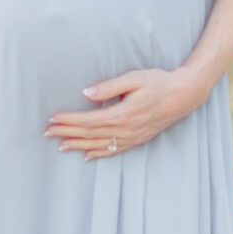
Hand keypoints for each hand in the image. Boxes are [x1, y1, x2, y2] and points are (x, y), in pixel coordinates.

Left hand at [45, 68, 209, 159]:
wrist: (184, 95)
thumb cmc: (159, 82)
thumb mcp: (134, 78)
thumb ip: (109, 87)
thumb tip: (87, 93)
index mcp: (122, 114)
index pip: (88, 120)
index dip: (68, 120)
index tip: (53, 119)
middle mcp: (126, 130)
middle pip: (89, 134)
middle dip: (67, 133)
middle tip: (48, 133)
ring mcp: (132, 137)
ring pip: (99, 145)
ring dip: (78, 145)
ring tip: (61, 145)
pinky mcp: (138, 139)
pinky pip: (114, 150)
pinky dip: (98, 153)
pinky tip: (86, 155)